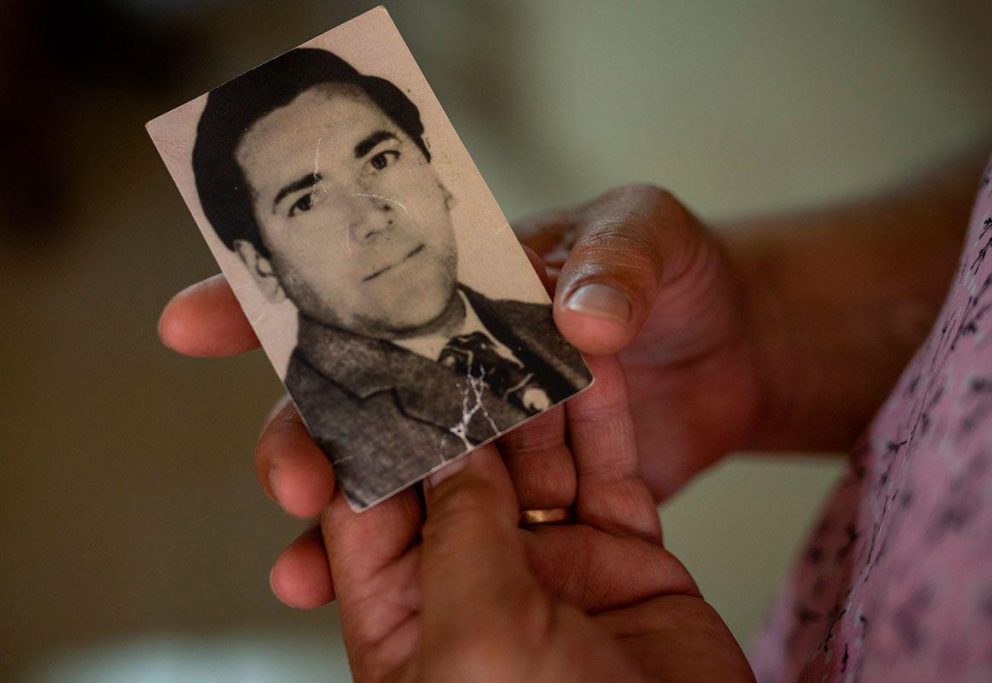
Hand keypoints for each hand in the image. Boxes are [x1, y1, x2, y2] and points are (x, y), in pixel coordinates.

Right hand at [157, 186, 770, 610]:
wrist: (740, 347)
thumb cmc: (683, 274)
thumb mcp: (653, 239)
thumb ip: (620, 267)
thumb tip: (582, 318)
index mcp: (466, 287)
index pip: (354, 292)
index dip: (270, 306)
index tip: (191, 324)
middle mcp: (462, 369)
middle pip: (361, 404)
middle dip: (309, 438)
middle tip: (288, 477)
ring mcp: (497, 443)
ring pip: (406, 482)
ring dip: (351, 524)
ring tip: (303, 570)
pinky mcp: (540, 502)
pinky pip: (482, 534)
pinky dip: (432, 562)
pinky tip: (381, 592)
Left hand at [280, 355, 750, 681]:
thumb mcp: (478, 642)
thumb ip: (457, 535)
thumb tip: (448, 451)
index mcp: (405, 623)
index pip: (363, 505)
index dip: (361, 429)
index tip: (363, 351)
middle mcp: (471, 587)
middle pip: (450, 469)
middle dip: (451, 395)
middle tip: (450, 314)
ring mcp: (549, 568)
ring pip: (533, 457)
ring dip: (531, 390)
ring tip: (524, 313)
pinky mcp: (622, 558)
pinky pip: (609, 468)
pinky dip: (602, 414)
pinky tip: (594, 356)